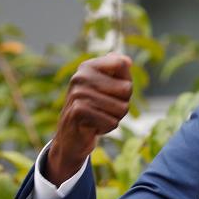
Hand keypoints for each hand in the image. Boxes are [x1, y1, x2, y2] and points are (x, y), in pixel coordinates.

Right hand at [46, 53, 132, 184]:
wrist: (71, 137)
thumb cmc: (94, 109)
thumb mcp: (107, 87)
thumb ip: (118, 70)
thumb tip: (128, 61)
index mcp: (88, 66)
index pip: (122, 64)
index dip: (125, 81)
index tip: (112, 91)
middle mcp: (80, 76)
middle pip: (126, 88)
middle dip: (122, 103)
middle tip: (104, 109)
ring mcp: (78, 93)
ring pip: (122, 108)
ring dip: (115, 117)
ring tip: (99, 117)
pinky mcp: (78, 111)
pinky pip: (112, 122)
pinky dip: (107, 128)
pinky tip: (93, 127)